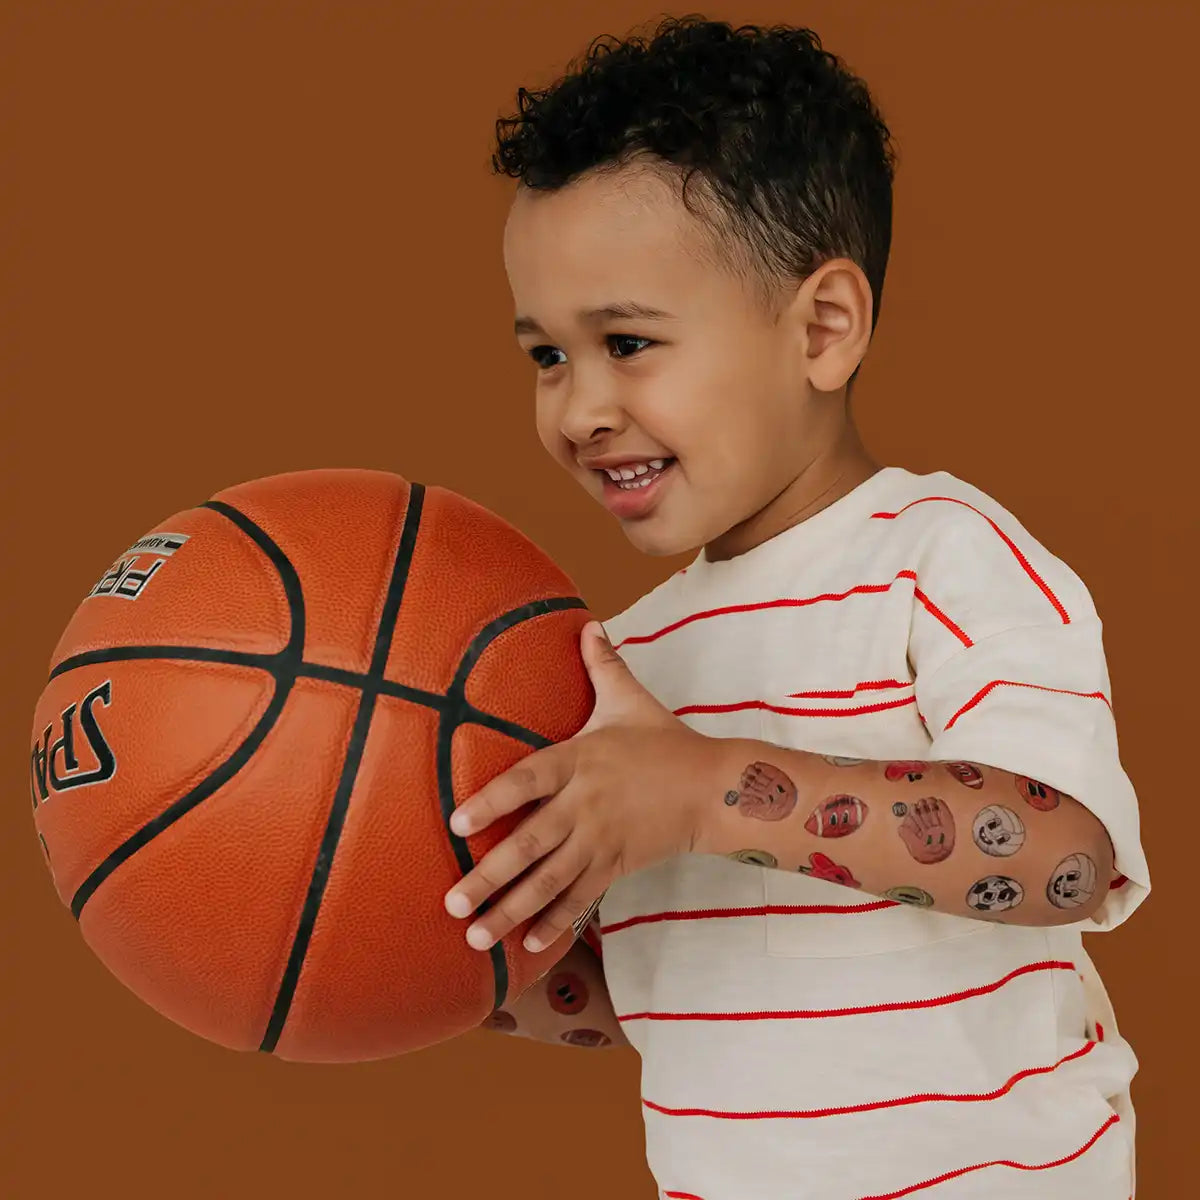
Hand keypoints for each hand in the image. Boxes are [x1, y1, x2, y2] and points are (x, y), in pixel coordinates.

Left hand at [442, 621, 715, 952]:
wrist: (712, 787)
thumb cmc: (664, 740)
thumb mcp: (629, 700)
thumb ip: (603, 665)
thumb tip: (589, 622)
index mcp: (579, 760)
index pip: (526, 781)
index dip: (492, 802)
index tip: (456, 824)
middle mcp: (584, 805)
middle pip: (530, 845)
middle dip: (489, 878)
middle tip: (452, 902)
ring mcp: (600, 840)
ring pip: (549, 882)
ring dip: (510, 911)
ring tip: (474, 936)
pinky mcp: (616, 866)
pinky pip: (580, 899)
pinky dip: (554, 924)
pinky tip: (527, 947)